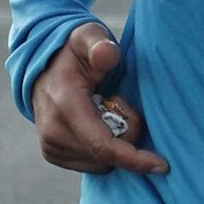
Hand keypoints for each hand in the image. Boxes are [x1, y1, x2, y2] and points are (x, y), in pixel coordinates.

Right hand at [33, 22, 167, 176]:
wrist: (42, 67)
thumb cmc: (74, 52)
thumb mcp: (87, 37)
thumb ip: (99, 43)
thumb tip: (107, 54)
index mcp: (65, 105)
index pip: (103, 145)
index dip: (134, 158)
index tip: (161, 166)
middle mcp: (53, 131)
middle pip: (108, 155)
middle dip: (126, 135)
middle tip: (117, 101)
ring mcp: (50, 145)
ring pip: (102, 163)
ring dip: (114, 142)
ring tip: (104, 110)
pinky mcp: (52, 154)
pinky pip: (92, 164)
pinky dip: (102, 149)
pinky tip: (96, 124)